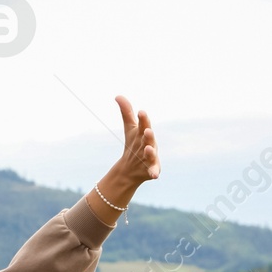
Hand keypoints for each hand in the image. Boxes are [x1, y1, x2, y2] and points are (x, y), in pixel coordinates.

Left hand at [85, 95, 158, 226]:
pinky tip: (154, 175)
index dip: (142, 119)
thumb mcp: (129, 128)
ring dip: (150, 151)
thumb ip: (126, 112)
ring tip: (148, 148)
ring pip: (151, 154)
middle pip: (149, 138)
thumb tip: (117, 95)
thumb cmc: (134, 143)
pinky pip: (154, 171)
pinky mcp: (152, 169)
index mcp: (143, 133)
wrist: (132, 167)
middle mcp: (149, 144)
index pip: (143, 124)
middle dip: (148, 134)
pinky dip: (154, 172)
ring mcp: (151, 157)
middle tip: (147, 130)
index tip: (141, 112)